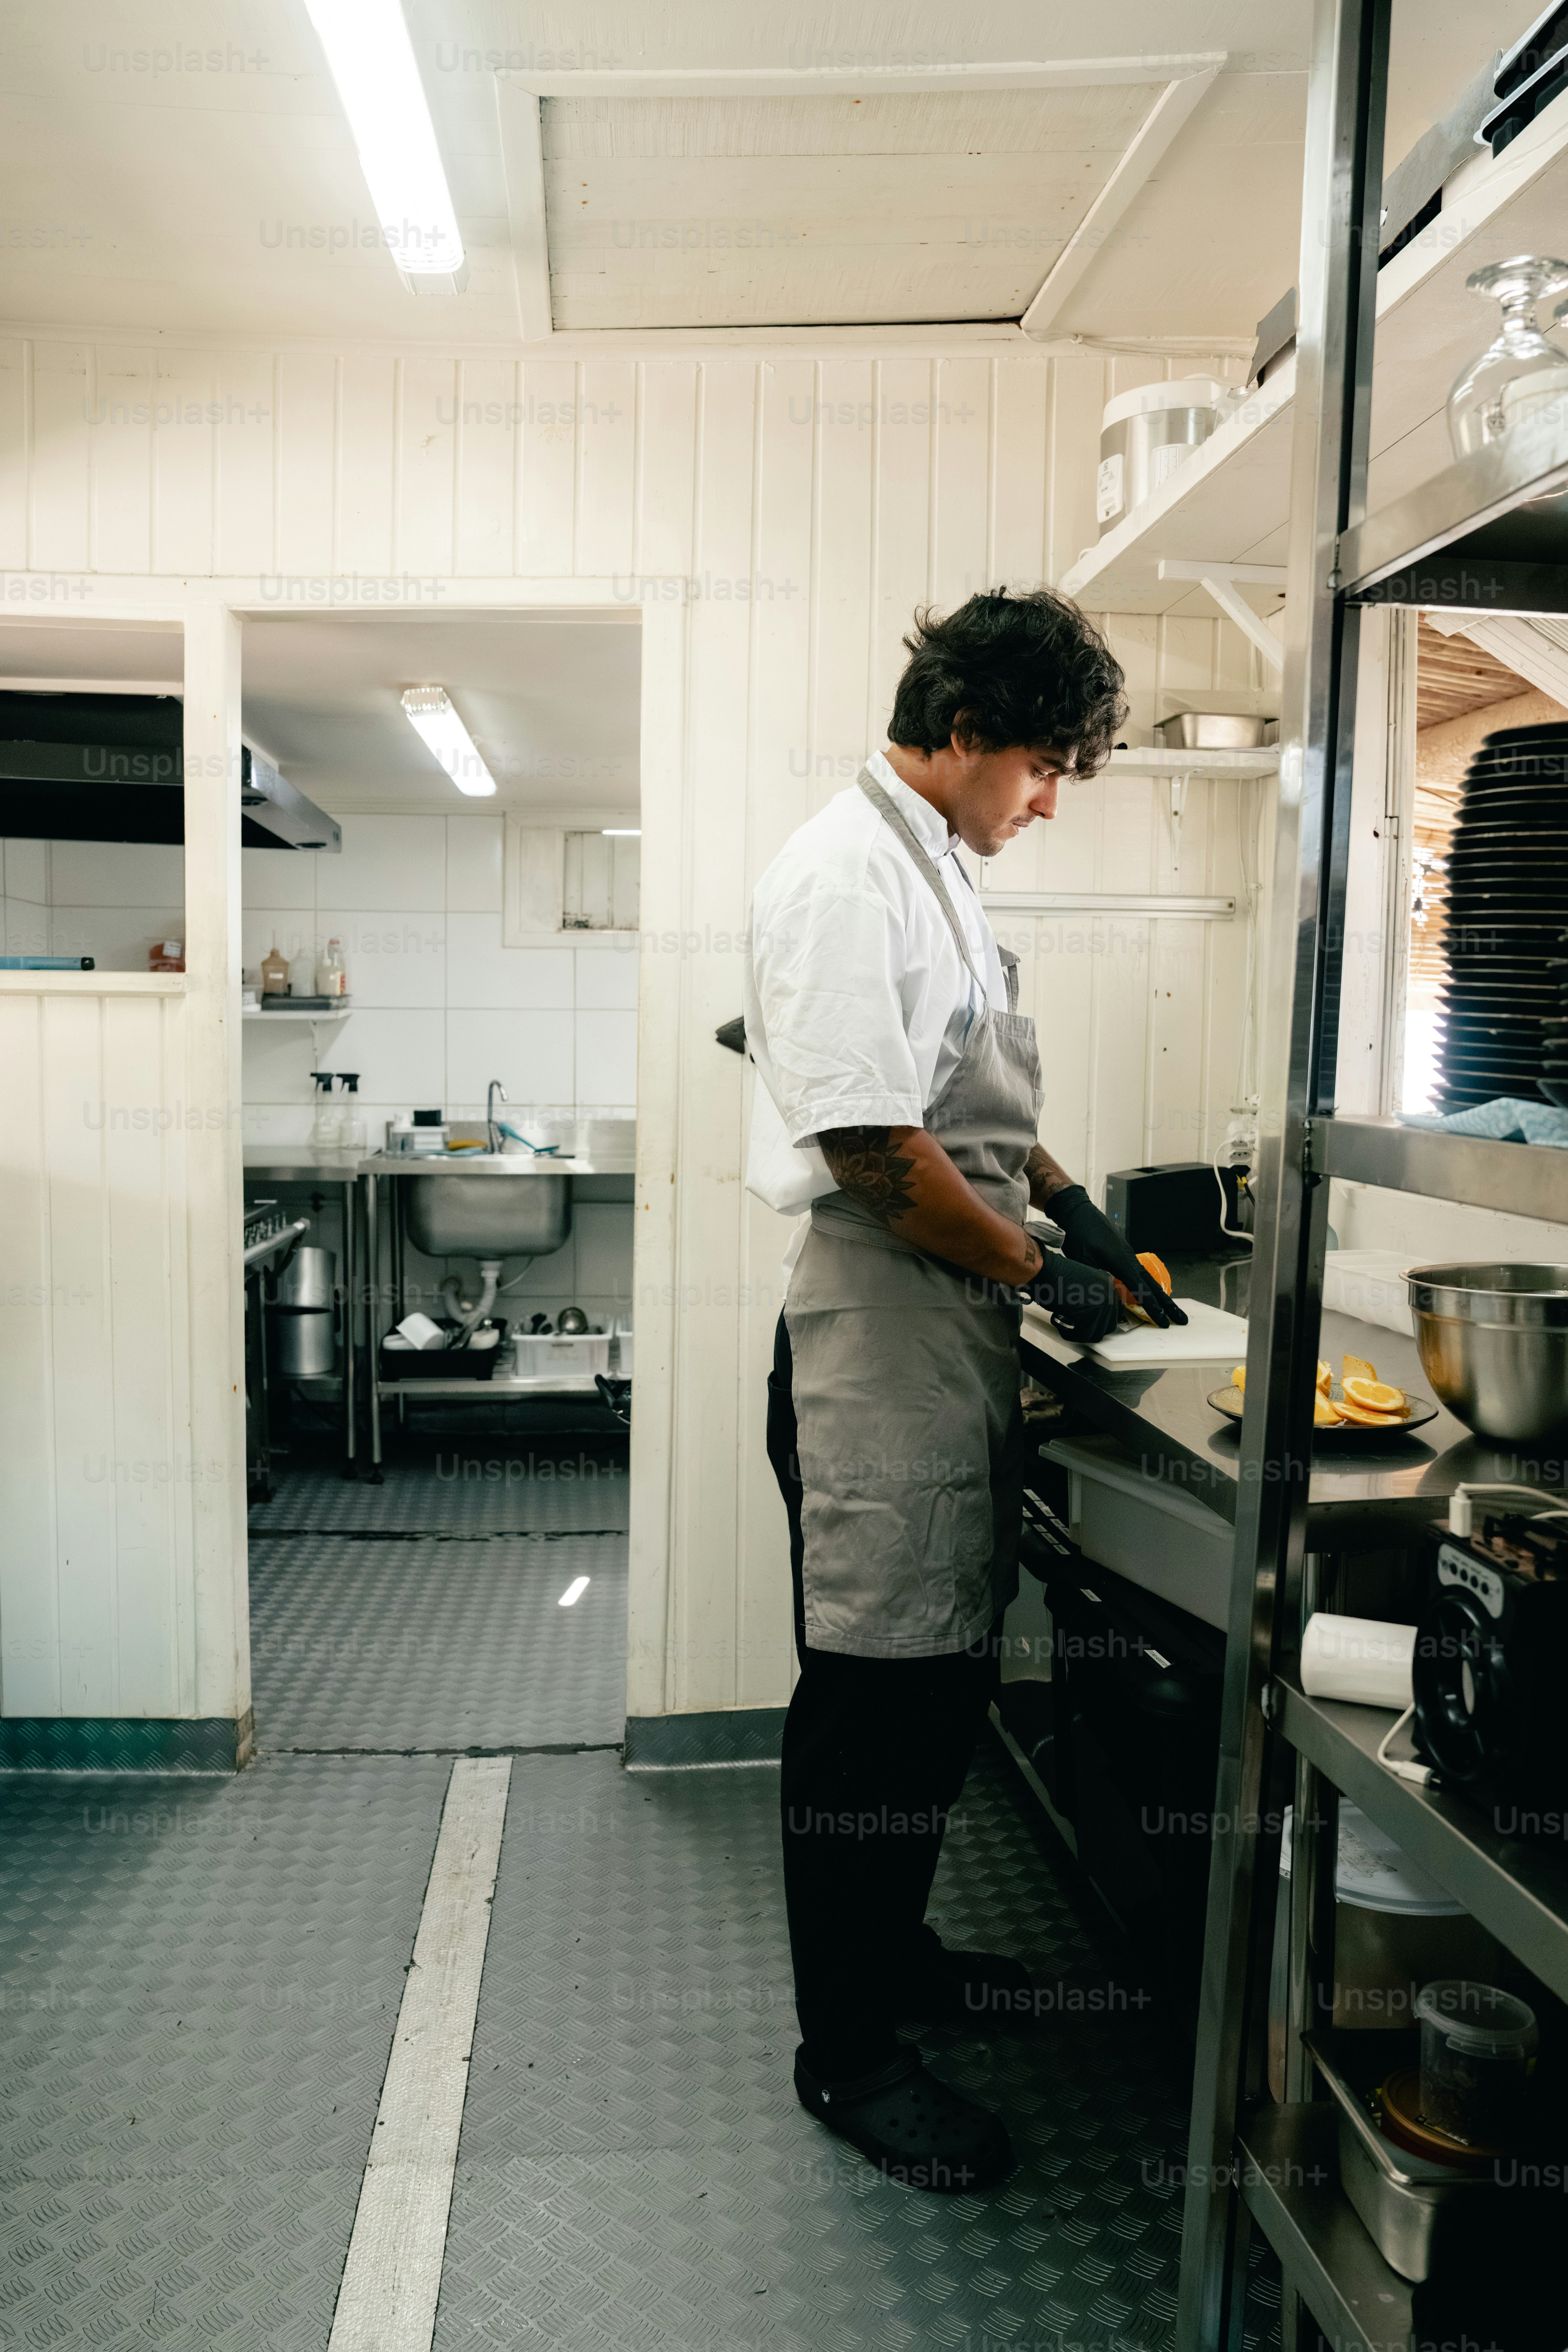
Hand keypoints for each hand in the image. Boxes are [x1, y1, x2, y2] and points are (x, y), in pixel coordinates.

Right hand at [1020, 1250, 1120, 1343]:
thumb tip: (1091, 1312)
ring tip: (1068, 1327)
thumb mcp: (1082, 1282)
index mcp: (1108, 1284)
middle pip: (1109, 1324)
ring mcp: (1103, 1305)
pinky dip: (1072, 1335)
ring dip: (1082, 1334)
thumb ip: (1092, 1295)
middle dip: (1093, 1328)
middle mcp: (1109, 1294)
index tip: (1090, 1322)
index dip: (1101, 1319)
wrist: (1047, 1272)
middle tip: (1078, 1326)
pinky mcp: (1092, 1315)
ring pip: (1097, 1333)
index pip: (1115, 1311)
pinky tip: (1063, 1326)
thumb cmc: (1056, 1275)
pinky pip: (1085, 1335)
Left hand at [1046, 1185, 1188, 1327]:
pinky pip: (1138, 1272)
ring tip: (1170, 1309)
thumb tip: (1100, 1297)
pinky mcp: (1122, 1252)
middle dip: (1167, 1304)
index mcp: (1120, 1261)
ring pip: (1147, 1278)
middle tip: (1181, 1319)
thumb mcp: (1081, 1260)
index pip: (1141, 1289)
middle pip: (1152, 1285)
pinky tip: (1148, 1291)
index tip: (1164, 1321)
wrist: (1077, 1210)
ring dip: (1159, 1295)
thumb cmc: (1077, 1232)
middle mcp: (1129, 1257)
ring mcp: (1127, 1254)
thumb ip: (1093, 1279)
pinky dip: (1147, 1284)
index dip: (1153, 1308)